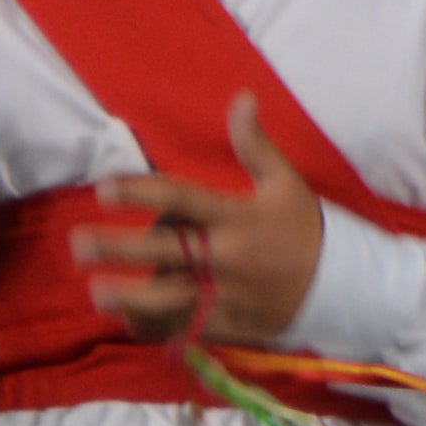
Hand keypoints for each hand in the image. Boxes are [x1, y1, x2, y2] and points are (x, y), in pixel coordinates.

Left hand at [76, 94, 336, 345]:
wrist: (347, 286)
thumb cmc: (307, 229)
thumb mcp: (285, 183)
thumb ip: (255, 145)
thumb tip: (241, 97)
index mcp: (239, 217)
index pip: (182, 199)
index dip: (141, 193)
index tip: (104, 189)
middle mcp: (229, 256)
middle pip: (166, 251)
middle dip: (118, 249)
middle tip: (78, 245)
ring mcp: (230, 294)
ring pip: (171, 297)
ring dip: (131, 297)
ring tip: (96, 293)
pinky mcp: (233, 324)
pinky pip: (189, 327)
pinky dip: (159, 328)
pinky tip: (130, 322)